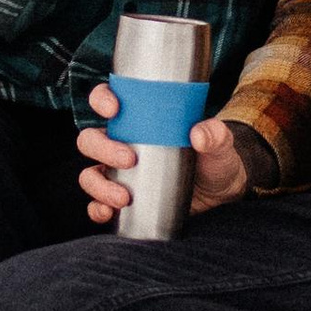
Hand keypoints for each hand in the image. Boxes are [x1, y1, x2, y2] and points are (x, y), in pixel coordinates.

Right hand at [76, 88, 253, 222]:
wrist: (221, 192)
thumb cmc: (214, 158)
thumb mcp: (219, 142)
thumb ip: (214, 134)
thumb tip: (198, 135)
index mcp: (138, 120)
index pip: (107, 101)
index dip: (101, 99)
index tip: (114, 108)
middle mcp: (121, 144)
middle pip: (90, 140)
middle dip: (102, 149)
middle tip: (130, 160)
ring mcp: (119, 174)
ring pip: (90, 175)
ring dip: (99, 185)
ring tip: (124, 197)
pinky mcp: (122, 200)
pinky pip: (97, 204)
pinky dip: (97, 209)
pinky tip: (109, 212)